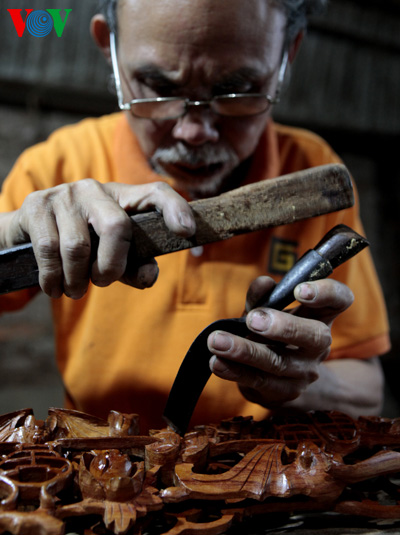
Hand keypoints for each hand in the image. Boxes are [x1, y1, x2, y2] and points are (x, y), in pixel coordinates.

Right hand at [3, 180, 194, 298]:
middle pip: (116, 226)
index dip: (176, 208)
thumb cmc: (84, 245)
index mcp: (124, 199)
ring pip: (77, 246)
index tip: (187, 232)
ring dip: (77, 280)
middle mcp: (96, 189)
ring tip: (76, 290)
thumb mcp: (112, 256)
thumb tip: (149, 276)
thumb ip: (134, 268)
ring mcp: (65, 194)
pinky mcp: (36, 205)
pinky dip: (53, 278)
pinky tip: (54, 288)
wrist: (29, 231)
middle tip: (102, 282)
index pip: (157, 193)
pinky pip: (48, 249)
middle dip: (111, 266)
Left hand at [207, 276, 353, 407]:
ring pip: (278, 362)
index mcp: (321, 316)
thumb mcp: (268, 309)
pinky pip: (258, 381)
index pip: (339, 299)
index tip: (300, 289)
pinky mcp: (283, 392)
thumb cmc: (273, 332)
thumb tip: (263, 283)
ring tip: (217, 341)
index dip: (326, 292)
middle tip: (253, 320)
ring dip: (244, 351)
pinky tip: (217, 362)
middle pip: (314, 336)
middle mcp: (319, 345)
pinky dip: (234, 371)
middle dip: (283, 327)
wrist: (282, 378)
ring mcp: (304, 372)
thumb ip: (263, 295)